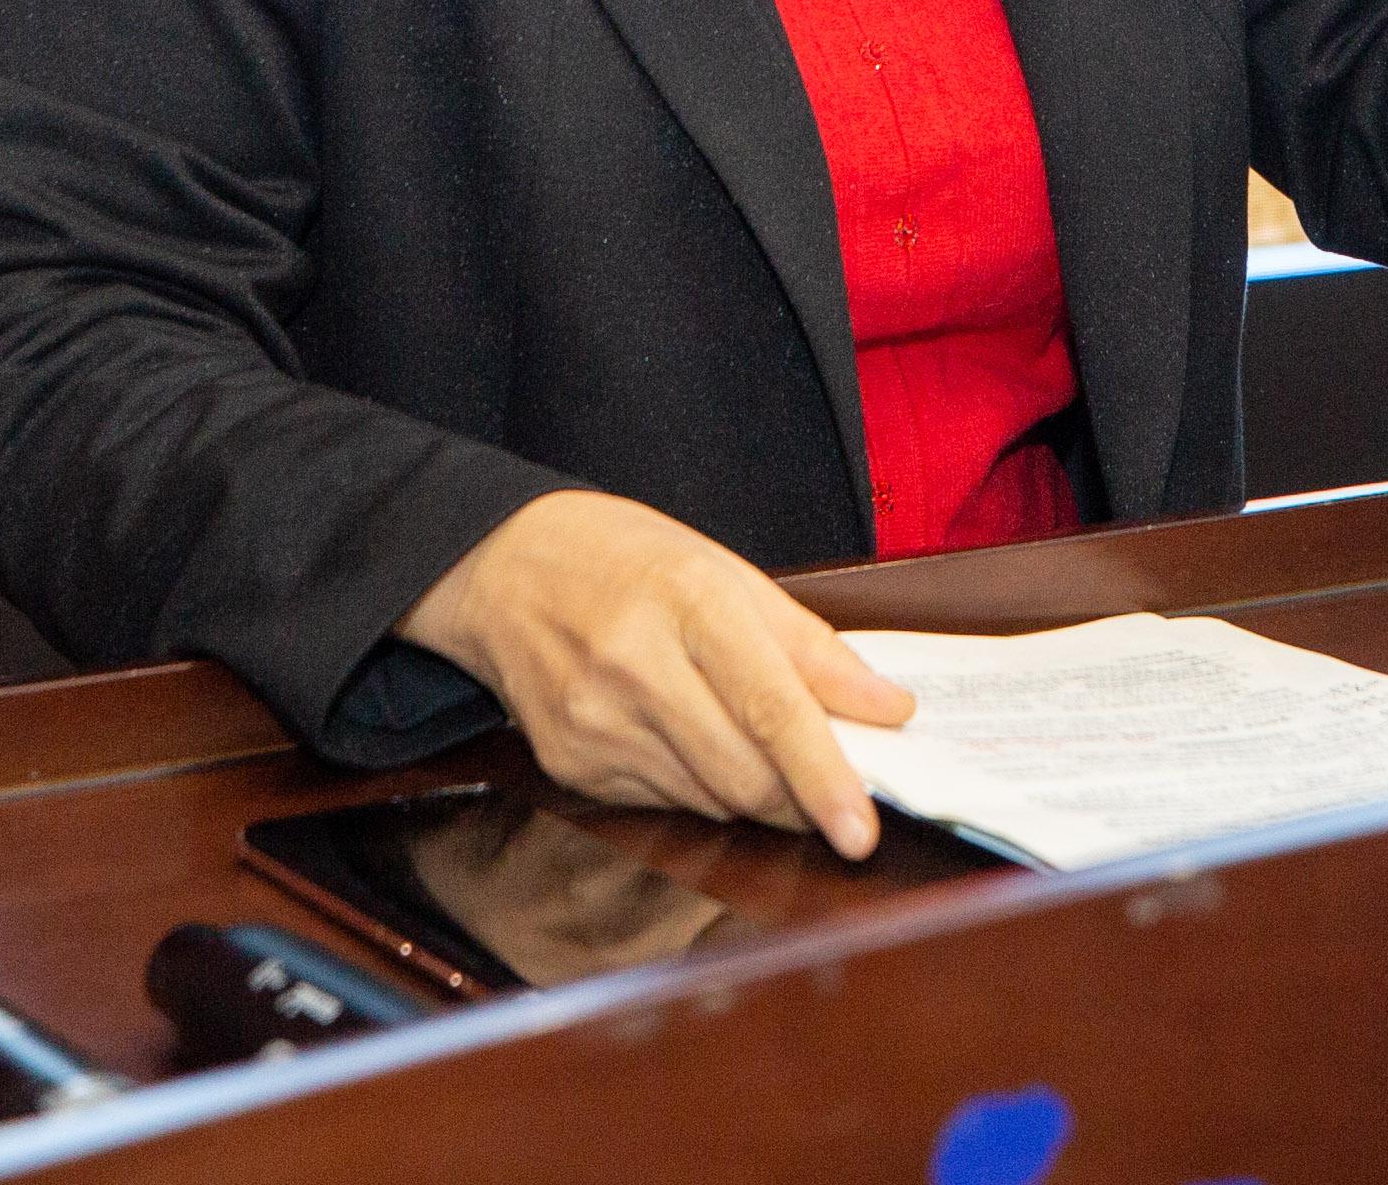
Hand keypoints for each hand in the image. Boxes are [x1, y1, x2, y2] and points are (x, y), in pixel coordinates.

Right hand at [397, 489, 911, 854]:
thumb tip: (888, 710)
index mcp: (688, 600)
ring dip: (752, 793)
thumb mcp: (725, 571)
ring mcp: (595, 723)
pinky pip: (664, 805)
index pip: (771, 709)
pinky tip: (682, 738)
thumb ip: (812, 646)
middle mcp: (635, 666)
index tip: (862, 829)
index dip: (824, 778)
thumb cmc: (623, 558)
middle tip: (829, 788)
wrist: (499, 567)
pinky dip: (698, 788)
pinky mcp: (570, 766)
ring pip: (710, 801)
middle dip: (801, 797)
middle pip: (744, 775)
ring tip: (746, 741)